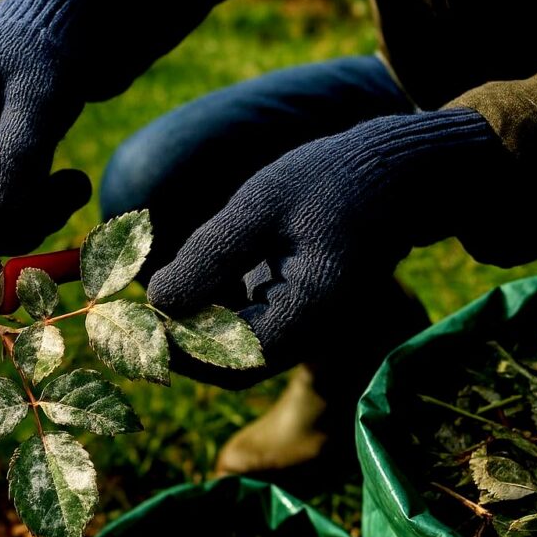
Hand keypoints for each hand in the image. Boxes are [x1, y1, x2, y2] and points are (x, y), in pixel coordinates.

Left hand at [147, 108, 503, 385]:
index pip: (232, 362)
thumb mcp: (260, 206)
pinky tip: (205, 271)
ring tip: (168, 279)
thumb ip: (209, 256)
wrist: (394, 172)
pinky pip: (247, 324)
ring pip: (235, 346)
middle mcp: (309, 330)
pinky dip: (216, 305)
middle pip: (231, 363)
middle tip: (142, 302)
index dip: (179, 349)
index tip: (142, 315)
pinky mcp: (295, 306)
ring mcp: (302, 322)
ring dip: (196, 322)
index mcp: (308, 310)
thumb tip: (155, 302)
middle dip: (182, 339)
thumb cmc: (331, 179)